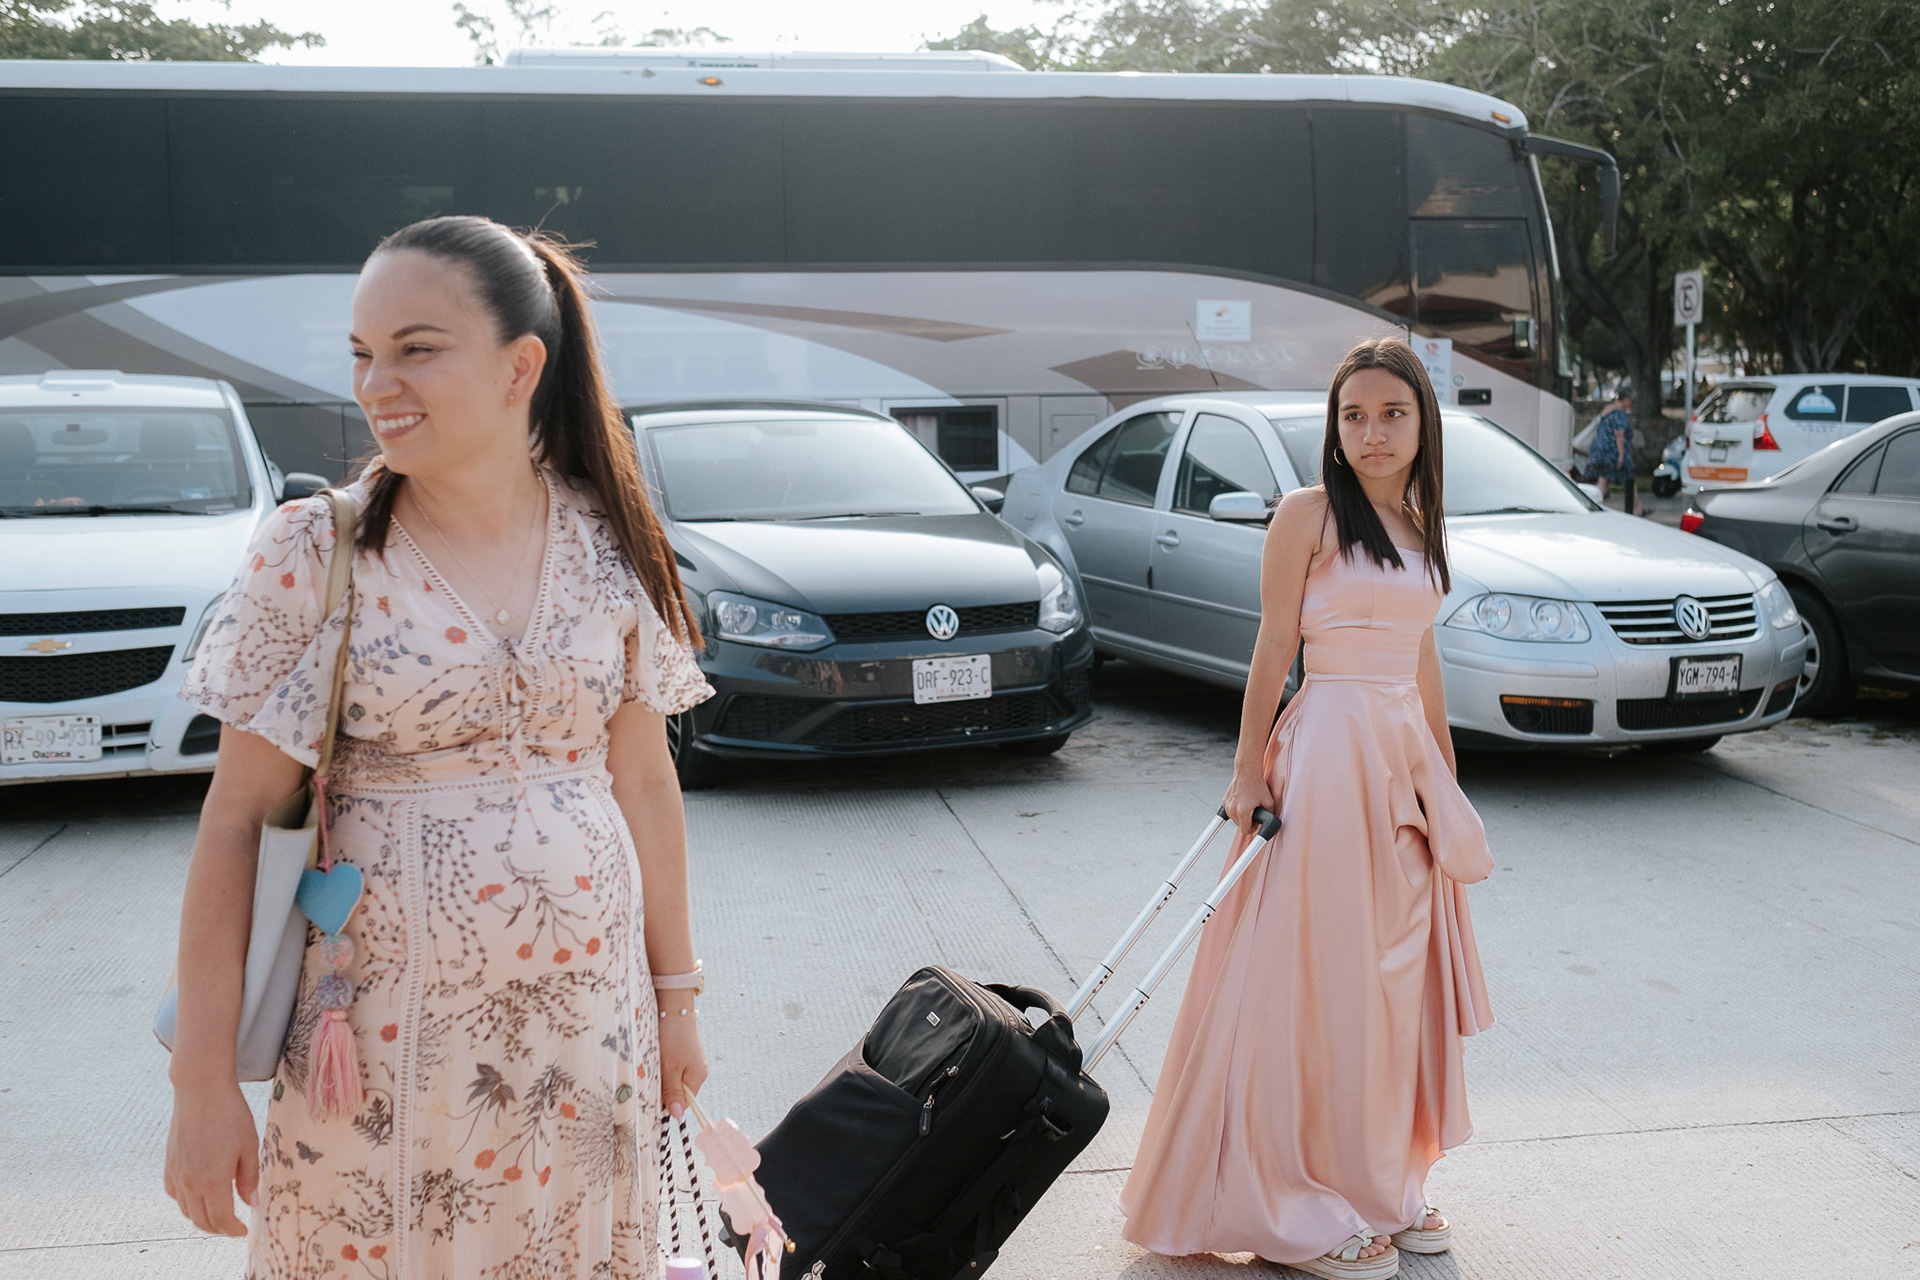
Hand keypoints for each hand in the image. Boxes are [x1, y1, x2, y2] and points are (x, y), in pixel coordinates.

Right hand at [164, 1080, 259, 1236]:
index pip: (220, 1219)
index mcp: (212, 1180)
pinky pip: (175, 1194)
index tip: (244, 1230)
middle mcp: (190, 1182)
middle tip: (233, 1226)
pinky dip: (187, 1203)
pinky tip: (199, 1196)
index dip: (232, 1230)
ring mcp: (177, 1174)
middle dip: (219, 1228)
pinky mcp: (169, 1164)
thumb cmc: (230, 1114)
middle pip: (201, 1220)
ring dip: (202, 1217)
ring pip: (186, 1210)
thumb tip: (251, 1203)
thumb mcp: (249, 1146)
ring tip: (220, 1213)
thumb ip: (249, 1178)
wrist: (201, 1090)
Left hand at [657, 1009, 708, 1119]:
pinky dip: (665, 1065)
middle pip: (679, 1091)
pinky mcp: (685, 1053)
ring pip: (675, 1079)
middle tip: (652, 1077)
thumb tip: (677, 1116)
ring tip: (655, 1064)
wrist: (674, 1009)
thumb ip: (673, 1092)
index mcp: (698, 1078)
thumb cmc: (672, 1039)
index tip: (654, 1095)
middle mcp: (698, 1071)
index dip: (669, 1102)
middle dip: (664, 1088)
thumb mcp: (670, 1068)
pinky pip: (675, 1067)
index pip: (684, 1103)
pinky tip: (659, 1056)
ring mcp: (692, 1061)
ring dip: (663, 1076)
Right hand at [1221, 767, 1275, 836]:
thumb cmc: (1257, 785)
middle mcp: (1233, 809)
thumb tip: (1270, 824)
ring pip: (1234, 820)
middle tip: (1255, 813)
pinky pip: (1231, 812)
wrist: (1247, 772)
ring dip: (1242, 817)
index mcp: (1243, 811)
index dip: (1252, 829)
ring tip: (1249, 807)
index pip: (1245, 830)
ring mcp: (1227, 805)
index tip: (1255, 826)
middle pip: (1240, 826)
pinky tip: (1243, 804)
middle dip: (1248, 822)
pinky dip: (1237, 811)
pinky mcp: (1224, 801)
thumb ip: (1270, 815)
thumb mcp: (1269, 802)